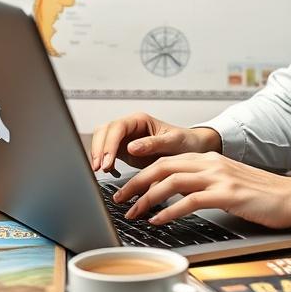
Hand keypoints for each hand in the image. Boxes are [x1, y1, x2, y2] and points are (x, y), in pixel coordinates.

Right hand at [90, 112, 220, 173]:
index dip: (109, 144)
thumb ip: (153, 143)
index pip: (117, 128)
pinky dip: (104, 161)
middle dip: (98, 149)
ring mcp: (125, 139)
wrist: (192, 150)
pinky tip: (108, 171)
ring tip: (100, 171)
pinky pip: (107, 153)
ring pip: (102, 141)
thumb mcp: (173, 141)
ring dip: (98, 155)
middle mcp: (130, 127)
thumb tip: (131, 147)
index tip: (107, 160)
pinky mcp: (124, 151)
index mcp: (140, 120)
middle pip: (104, 132)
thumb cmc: (185, 141)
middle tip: (99, 168)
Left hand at [111, 152, 290, 228]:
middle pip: (162, 167)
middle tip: (120, 200)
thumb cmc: (263, 197)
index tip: (126, 189)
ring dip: (147, 198)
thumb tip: (178, 200)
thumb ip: (205, 186)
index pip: (166, 161)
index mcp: (210, 160)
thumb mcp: (229, 184)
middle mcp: (212, 164)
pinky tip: (159, 221)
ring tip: (134, 213)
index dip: (142, 174)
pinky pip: (190, 200)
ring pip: (171, 181)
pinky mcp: (227, 194)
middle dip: (136, 184)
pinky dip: (169, 211)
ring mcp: (220, 177)